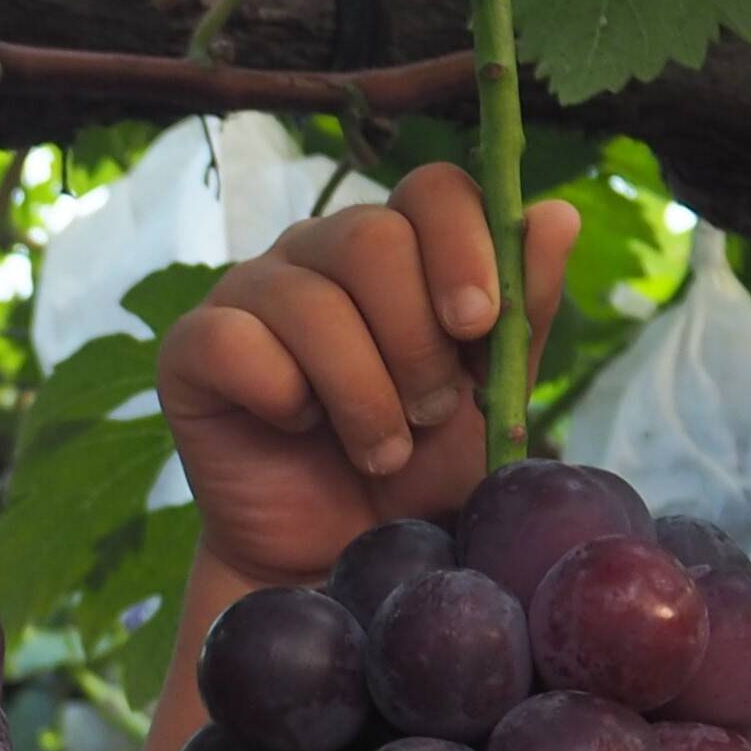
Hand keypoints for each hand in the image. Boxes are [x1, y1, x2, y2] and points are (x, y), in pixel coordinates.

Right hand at [158, 166, 577, 586]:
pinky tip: (294, 430)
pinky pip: (233, 341)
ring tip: (380, 451)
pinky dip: (279, 396)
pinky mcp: (193, 349)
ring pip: (309, 299)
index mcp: (398, 248)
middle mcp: (319, 252)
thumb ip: (523, 311)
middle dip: (415, 342)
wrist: (341, 560)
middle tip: (429, 414)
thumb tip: (556, 213)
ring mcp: (250, 292)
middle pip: (370, 238)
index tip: (478, 324)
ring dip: (361, 393)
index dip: (461, 247)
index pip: (432, 190)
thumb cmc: (417, 474)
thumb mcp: (489, 397)